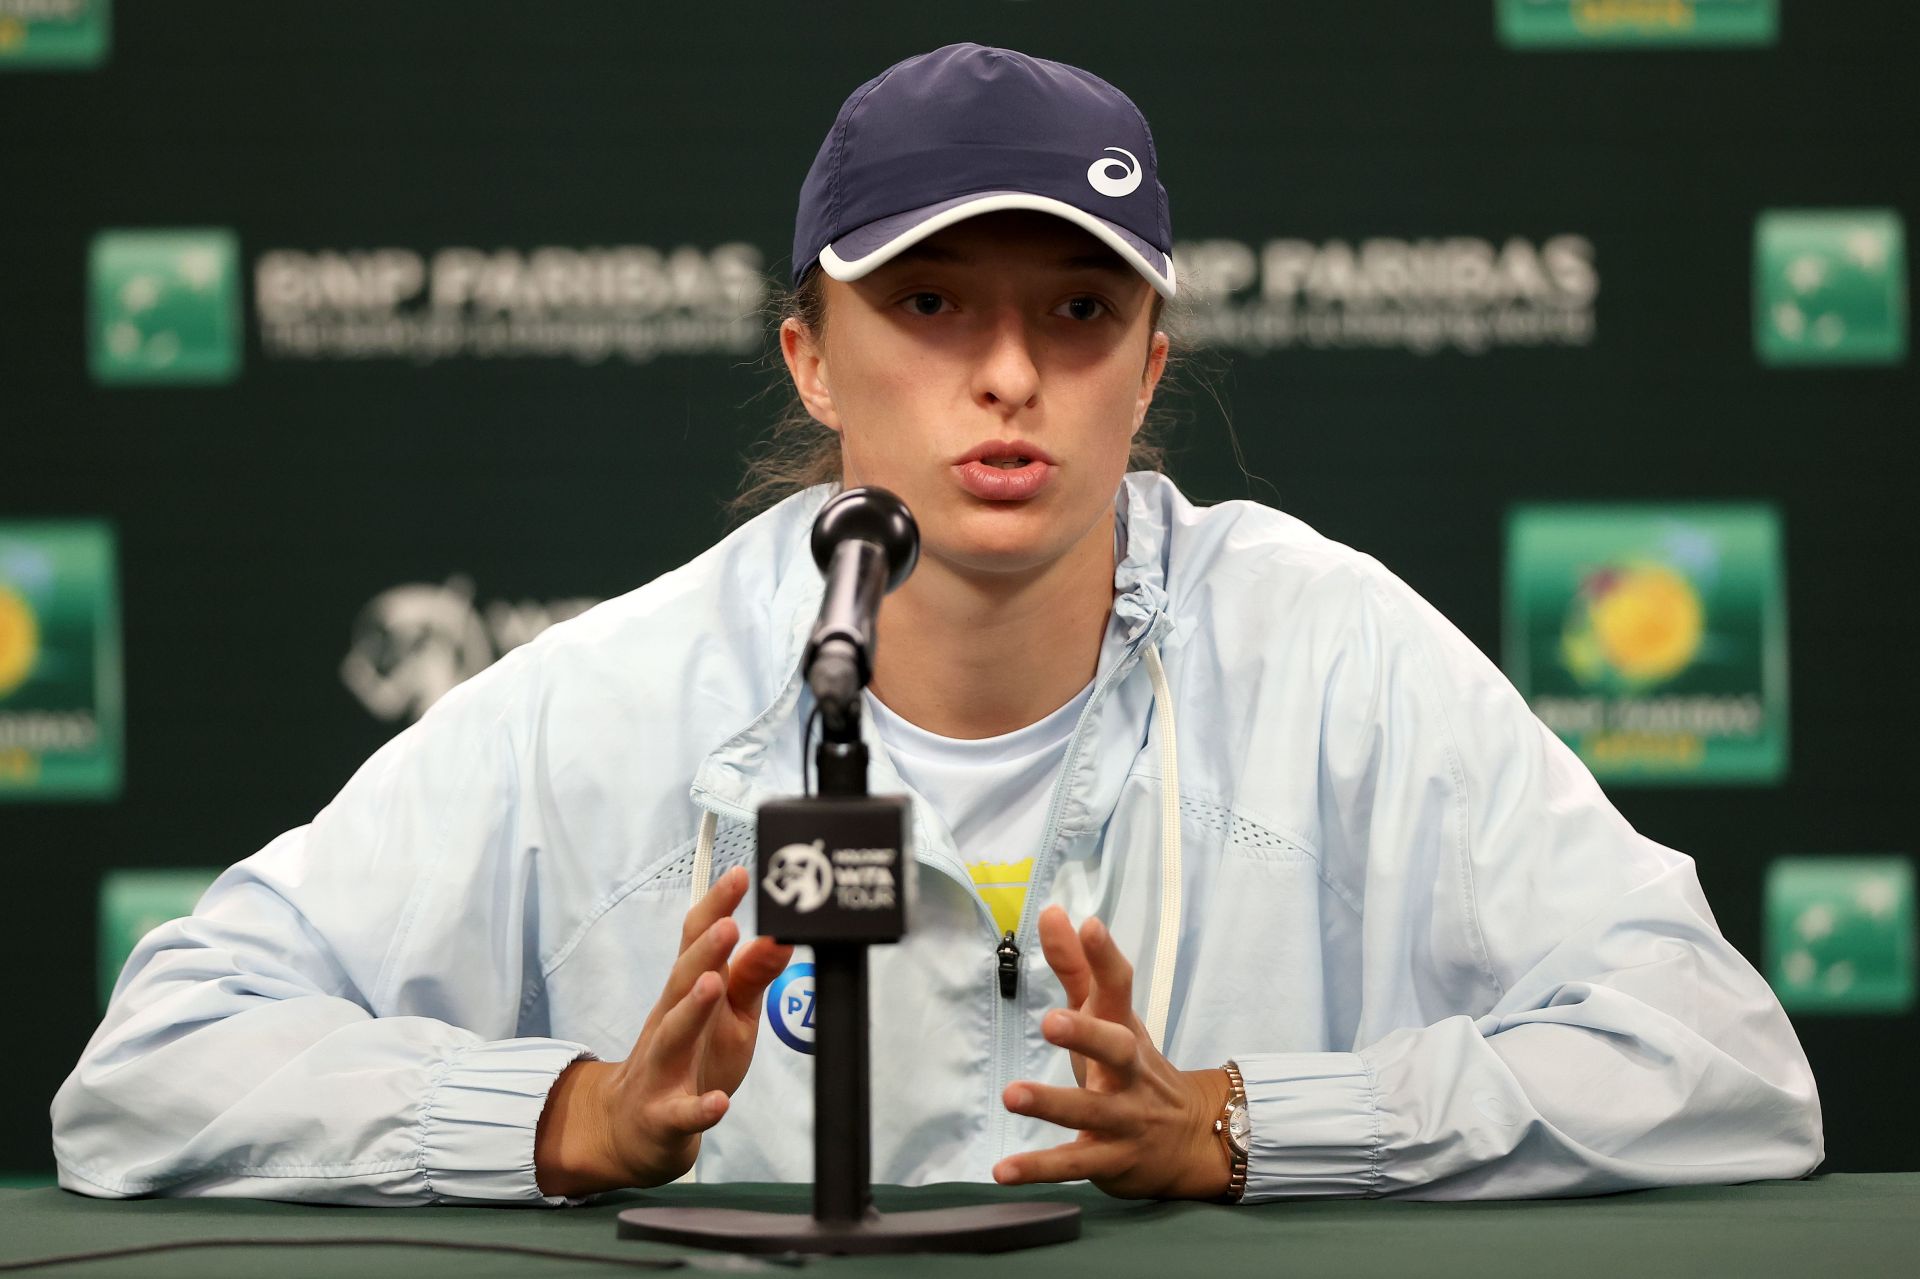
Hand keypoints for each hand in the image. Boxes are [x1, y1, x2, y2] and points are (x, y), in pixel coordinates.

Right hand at [535, 865, 792, 1194]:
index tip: (741, 873)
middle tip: (729, 923)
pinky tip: (718, 1103)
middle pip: (682, 980)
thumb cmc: (691, 1058)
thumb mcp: (729, 1013)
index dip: (717, 907)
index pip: (697, 942)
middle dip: (703, 952)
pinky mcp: (664, 1116)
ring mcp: (662, 1069)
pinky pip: (681, 1113)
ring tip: (713, 985)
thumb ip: (751, 975)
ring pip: (674, 1035)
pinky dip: (699, 1109)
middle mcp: (670, 1022)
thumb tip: (781, 935)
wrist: (635, 1129)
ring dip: (692, 1010)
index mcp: (687, 992)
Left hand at [992, 905, 1231, 1199]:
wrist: (1191, 1139)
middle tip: (1052, 1022)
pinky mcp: (1111, 1158)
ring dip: (1052, 1102)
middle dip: (1087, 1034)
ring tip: (1012, 1095)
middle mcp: (1131, 1071)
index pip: (1120, 987)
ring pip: (1092, 1110)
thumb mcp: (1109, 1018)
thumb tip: (1052, 912)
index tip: (1087, 925)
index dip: (1105, 957)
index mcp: (1126, 1029)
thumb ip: (1077, 968)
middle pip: (1117, 1048)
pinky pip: (1074, 1164)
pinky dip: (1038, 1168)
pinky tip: (1002, 1171)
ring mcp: (1125, 1117)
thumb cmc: (1132, 1069)